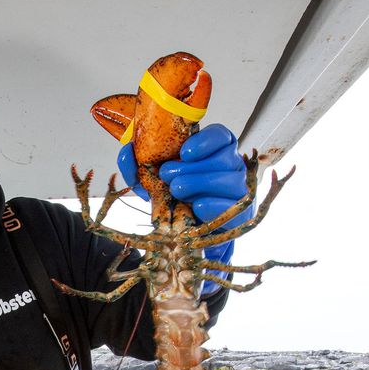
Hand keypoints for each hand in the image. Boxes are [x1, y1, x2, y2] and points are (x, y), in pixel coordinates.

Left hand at [117, 124, 253, 291]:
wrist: (186, 232)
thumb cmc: (172, 198)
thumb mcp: (152, 182)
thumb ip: (137, 166)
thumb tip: (127, 152)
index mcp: (215, 151)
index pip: (221, 136)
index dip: (205, 141)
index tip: (184, 152)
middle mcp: (231, 166)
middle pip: (224, 158)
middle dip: (194, 166)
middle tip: (169, 176)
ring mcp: (238, 188)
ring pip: (230, 179)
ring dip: (202, 183)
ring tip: (178, 190)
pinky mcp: (240, 213)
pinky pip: (234, 205)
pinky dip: (214, 205)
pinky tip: (197, 205)